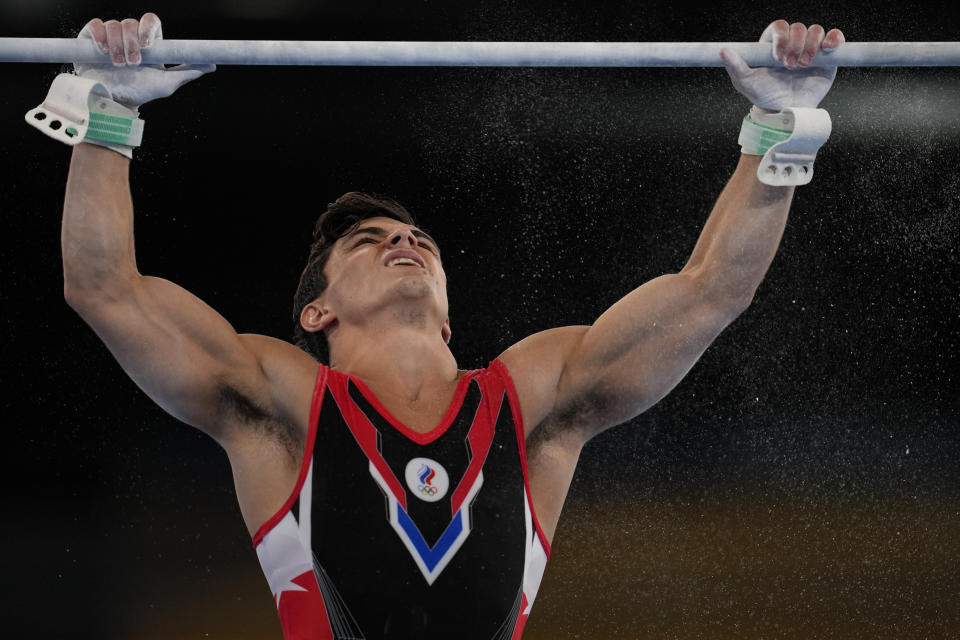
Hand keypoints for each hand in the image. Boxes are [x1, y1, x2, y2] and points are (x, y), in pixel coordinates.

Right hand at [73, 12, 214, 109]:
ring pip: (114, 25)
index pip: (150, 21)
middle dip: (132, 43)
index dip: (148, 28)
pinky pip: (95, 25)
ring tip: (117, 64)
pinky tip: (102, 52)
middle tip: (132, 63)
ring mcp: (110, 36)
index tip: (148, 45)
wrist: (113, 102)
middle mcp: (129, 36)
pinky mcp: (92, 38)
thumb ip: (188, 71)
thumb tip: (212, 64)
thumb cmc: (141, 92)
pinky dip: (100, 37)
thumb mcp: (166, 83)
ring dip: (117, 45)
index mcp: (148, 42)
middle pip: (131, 23)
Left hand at [720, 20, 844, 108]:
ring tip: (804, 66)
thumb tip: (723, 51)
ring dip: (811, 45)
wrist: (787, 112)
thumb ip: (735, 66)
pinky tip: (828, 49)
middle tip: (790, 66)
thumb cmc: (765, 96)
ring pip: (816, 30)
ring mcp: (811, 48)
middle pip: (799, 27)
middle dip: (795, 45)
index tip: (777, 56)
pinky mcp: (828, 56)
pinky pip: (835, 37)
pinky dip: (834, 38)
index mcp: (773, 44)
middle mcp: (793, 43)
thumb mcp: (746, 82)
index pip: (779, 27)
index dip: (781, 36)